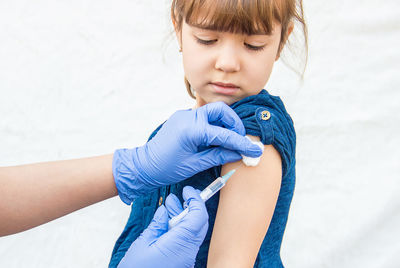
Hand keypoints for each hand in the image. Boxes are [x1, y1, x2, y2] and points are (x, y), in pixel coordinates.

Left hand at [113, 101, 261, 203]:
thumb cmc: (166, 168)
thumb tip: (238, 153)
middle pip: (221, 111)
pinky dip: (214, 125)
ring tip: (230, 141)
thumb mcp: (195, 164)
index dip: (242, 143)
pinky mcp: (183, 118)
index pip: (224, 134)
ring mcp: (185, 115)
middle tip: (240, 140)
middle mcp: (188, 117)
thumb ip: (218, 155)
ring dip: (225, 123)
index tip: (254, 151)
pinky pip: (204, 116)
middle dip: (235, 124)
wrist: (144, 165)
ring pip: (213, 112)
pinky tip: (216, 139)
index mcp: (191, 130)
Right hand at [118, 186, 207, 267]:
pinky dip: (180, 229)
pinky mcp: (182, 262)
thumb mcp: (143, 244)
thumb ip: (157, 224)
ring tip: (170, 207)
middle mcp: (188, 252)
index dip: (196, 201)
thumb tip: (165, 211)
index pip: (198, 217)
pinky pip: (187, 241)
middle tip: (178, 198)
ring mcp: (186, 258)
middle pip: (199, 223)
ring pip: (193, 232)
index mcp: (180, 244)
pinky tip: (168, 224)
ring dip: (184, 218)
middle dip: (190, 207)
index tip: (188, 191)